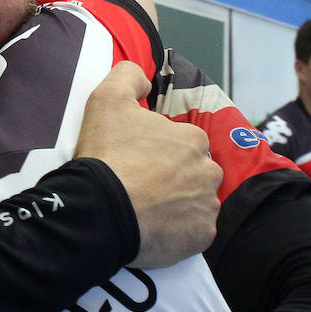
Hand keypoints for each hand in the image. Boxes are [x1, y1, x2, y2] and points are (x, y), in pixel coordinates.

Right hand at [75, 61, 220, 267]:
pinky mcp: (202, 236)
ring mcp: (208, 206)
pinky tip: (155, 230)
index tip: (139, 163)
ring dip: (179, 206)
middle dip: (176, 180)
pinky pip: (196, 233)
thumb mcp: (107, 100)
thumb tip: (144, 75)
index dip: (161, 154)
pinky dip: (180, 233)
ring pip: (198, 203)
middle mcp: (209, 170)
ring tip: (148, 211)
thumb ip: (128, 76)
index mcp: (193, 139)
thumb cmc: (107, 156)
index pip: (184, 145)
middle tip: (144, 189)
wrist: (100, 210)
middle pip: (195, 175)